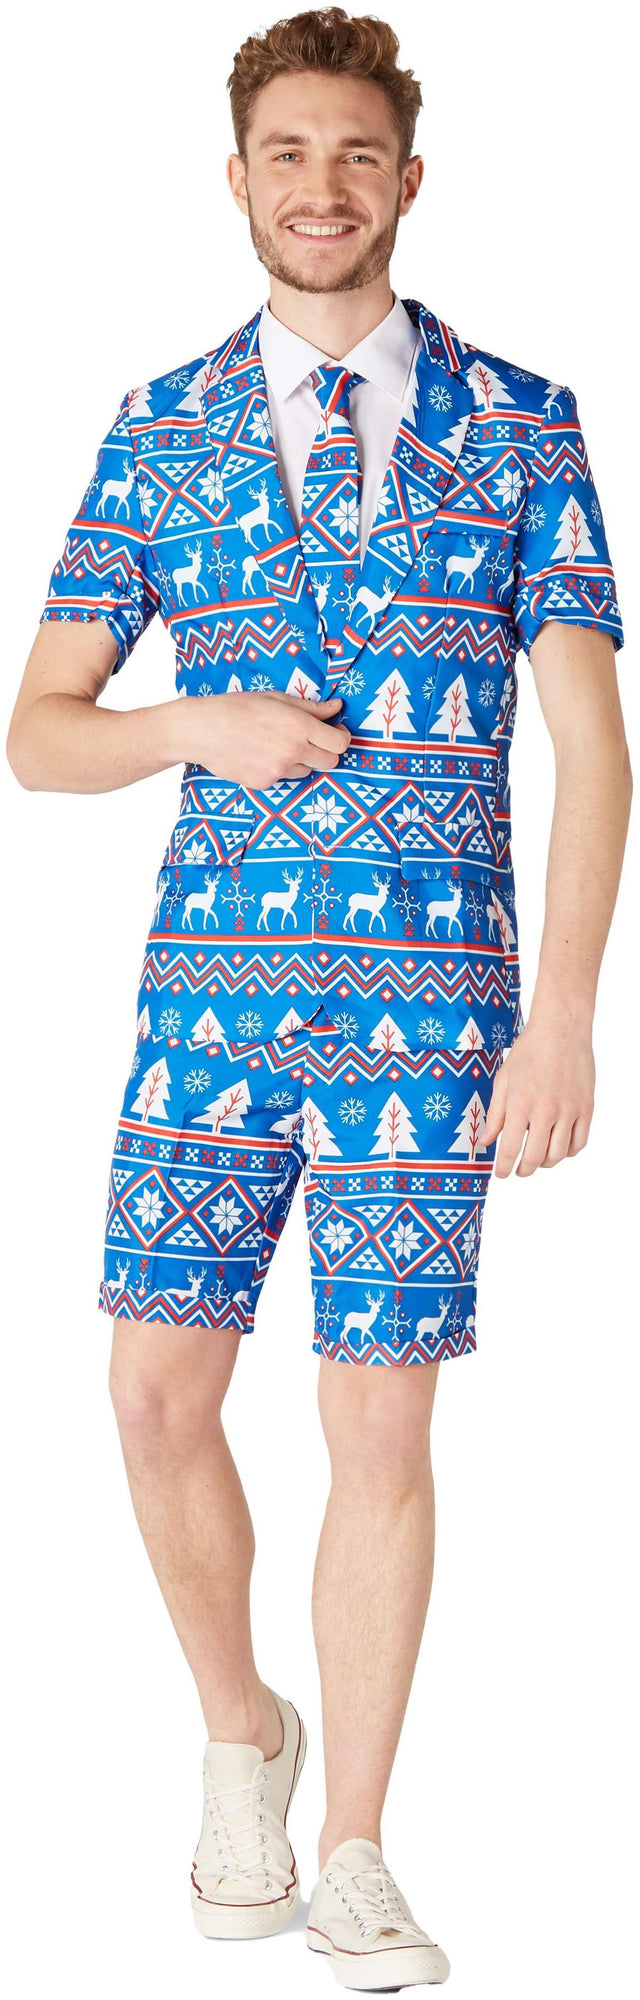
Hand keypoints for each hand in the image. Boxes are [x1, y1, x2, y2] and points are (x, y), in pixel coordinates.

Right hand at [179, 689, 350, 786]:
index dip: (342, 737)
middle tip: (313, 741)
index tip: (336, 732)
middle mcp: (293, 749)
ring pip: (307, 771)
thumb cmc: (237, 708)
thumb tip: (337, 708)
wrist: (201, 730)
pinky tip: (260, 754)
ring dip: (301, 760)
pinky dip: (279, 768)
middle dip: (327, 752)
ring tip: (277, 744)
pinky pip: (284, 778)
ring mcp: (279, 769)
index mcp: (298, 724)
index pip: (340, 742)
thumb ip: (311, 707)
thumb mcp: (276, 699)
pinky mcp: (265, 783)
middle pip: (331, 762)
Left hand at [480, 1007, 595, 1176]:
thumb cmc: (528, 1053)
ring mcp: (569, 1110)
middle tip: (519, 1171)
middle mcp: (545, 1111)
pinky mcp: (587, 1108)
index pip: (510, 1149)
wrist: (561, 1030)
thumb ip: (495, 1115)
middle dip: (524, 1170)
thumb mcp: (503, 1081)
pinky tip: (558, 1147)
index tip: (501, 1175)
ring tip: (538, 1159)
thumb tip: (485, 1142)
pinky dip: (568, 1152)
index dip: (504, 1168)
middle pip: (536, 1157)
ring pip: (559, 1154)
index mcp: (520, 1104)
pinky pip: (579, 1143)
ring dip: (546, 1163)